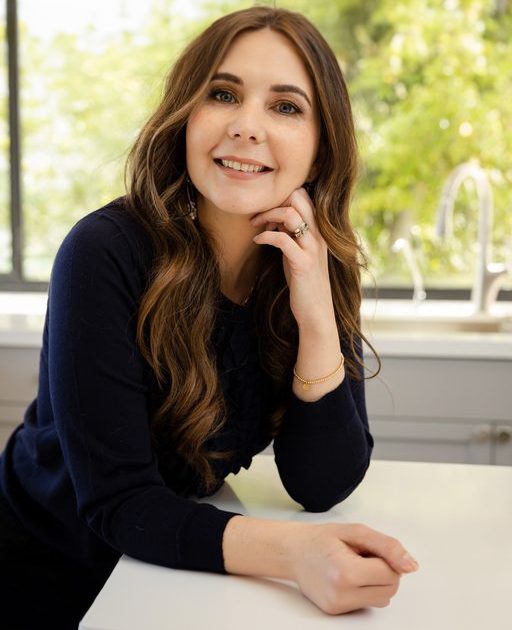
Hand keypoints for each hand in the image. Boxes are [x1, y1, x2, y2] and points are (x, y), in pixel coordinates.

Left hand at [250, 187, 333, 328]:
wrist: (316, 312)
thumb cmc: (304, 282)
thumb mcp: (299, 252)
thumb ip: (292, 233)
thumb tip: (277, 218)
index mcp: (319, 230)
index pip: (303, 195)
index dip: (282, 199)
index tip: (268, 215)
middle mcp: (319, 235)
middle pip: (298, 197)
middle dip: (274, 202)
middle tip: (259, 217)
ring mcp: (312, 248)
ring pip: (290, 214)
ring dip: (267, 216)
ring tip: (256, 226)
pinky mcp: (302, 263)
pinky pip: (282, 239)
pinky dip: (265, 236)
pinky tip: (257, 241)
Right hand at [287, 522, 418, 614]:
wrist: (292, 551)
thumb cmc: (321, 538)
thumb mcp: (355, 531)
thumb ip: (387, 546)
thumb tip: (411, 565)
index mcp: (346, 572)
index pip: (391, 573)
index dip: (384, 557)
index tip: (366, 548)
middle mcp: (341, 594)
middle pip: (390, 589)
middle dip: (384, 571)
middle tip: (361, 556)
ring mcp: (338, 607)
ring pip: (382, 599)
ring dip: (375, 582)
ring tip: (354, 566)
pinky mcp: (336, 612)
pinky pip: (367, 604)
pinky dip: (364, 590)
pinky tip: (347, 577)